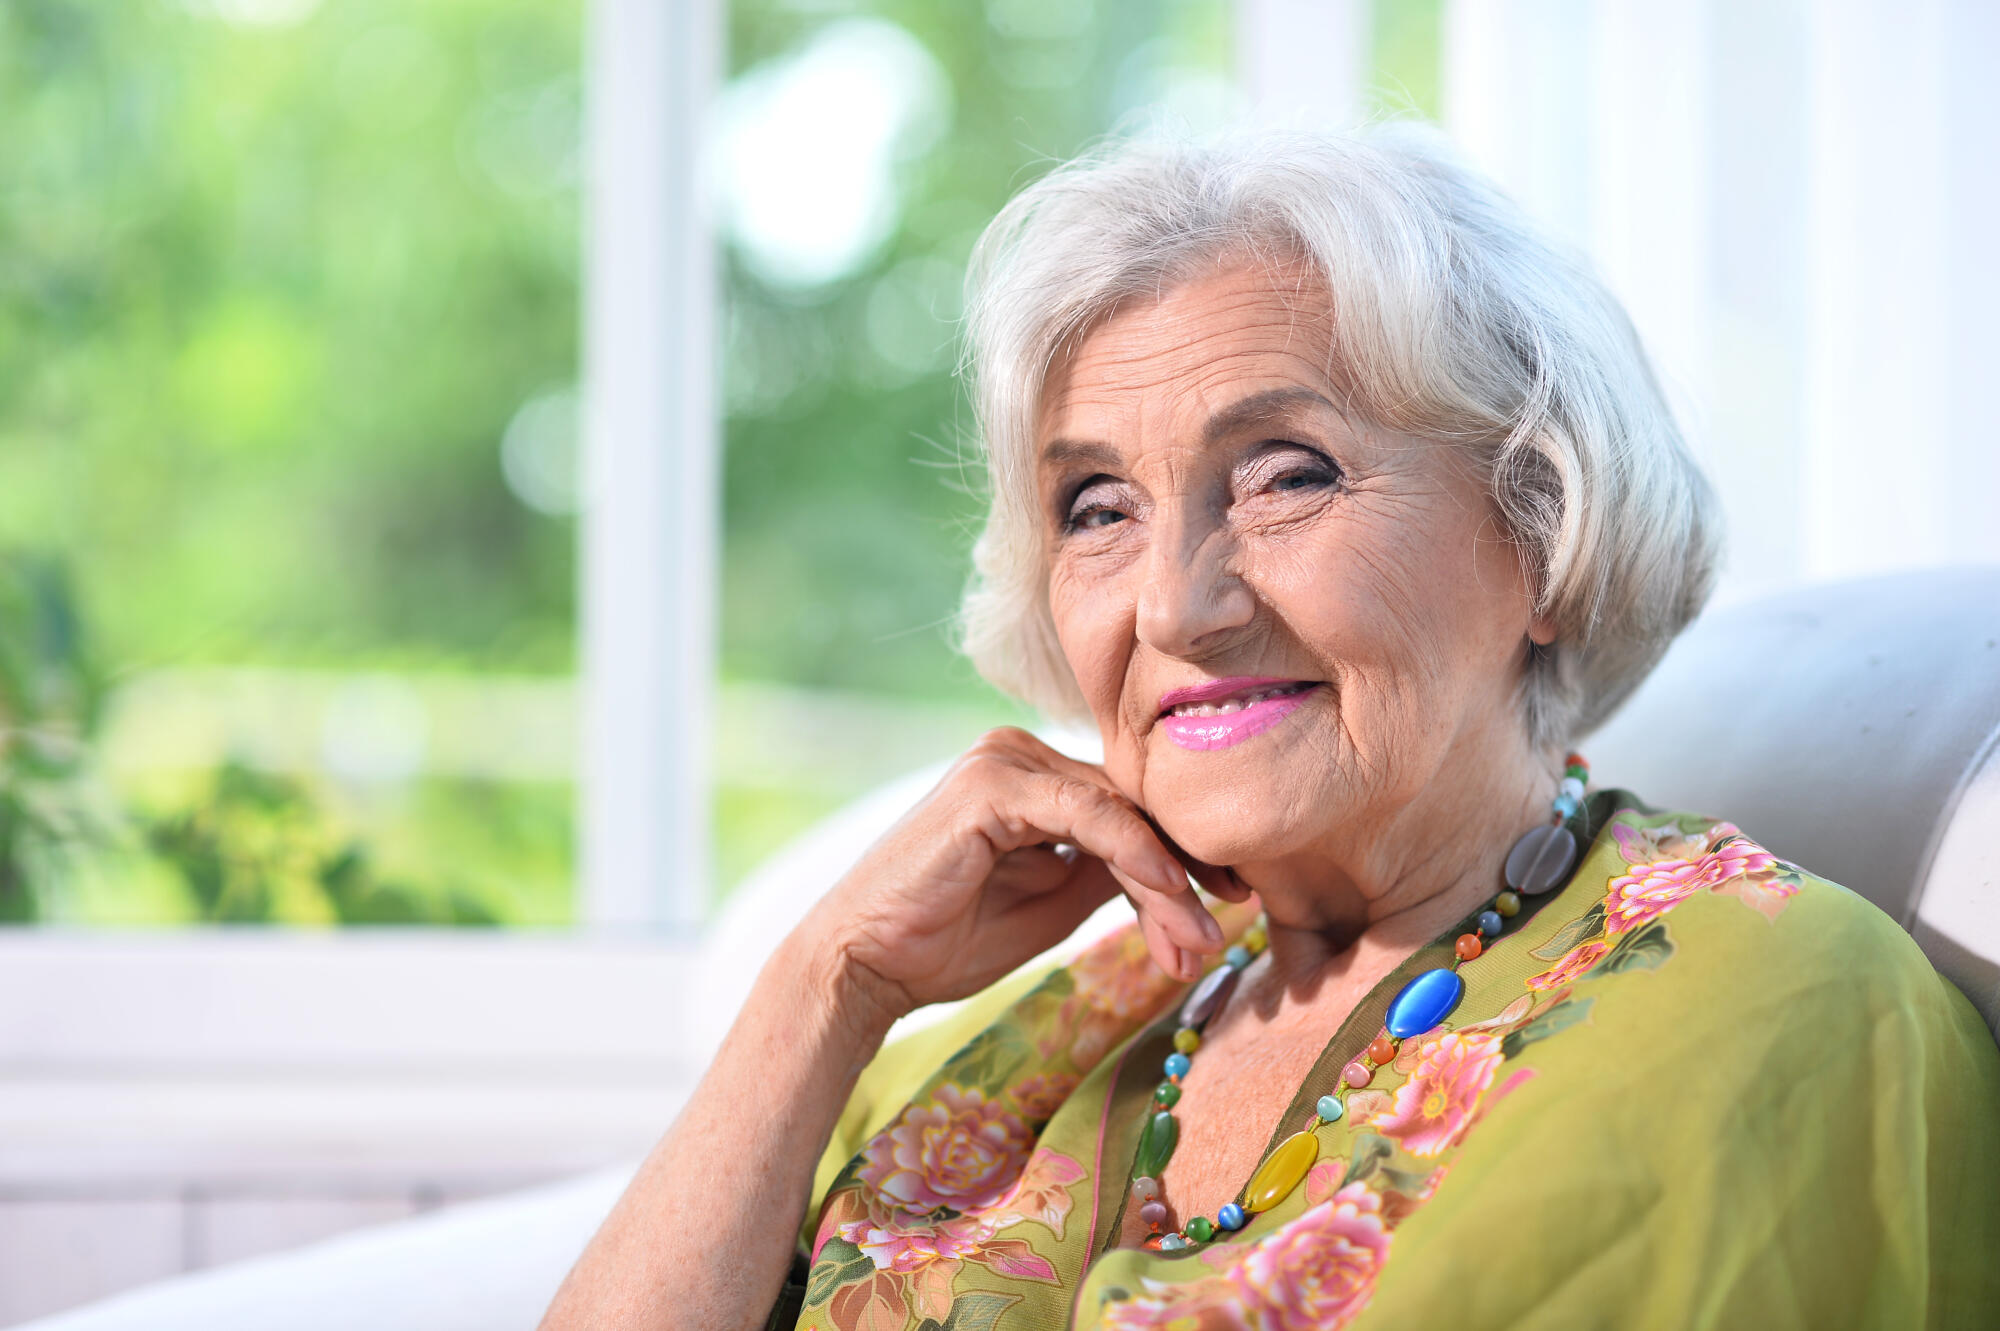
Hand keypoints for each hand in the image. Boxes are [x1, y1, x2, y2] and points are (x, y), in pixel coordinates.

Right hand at [798, 727, 1249, 1024]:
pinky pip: (1088, 813)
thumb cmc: (947, 942)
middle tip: (1220, 933)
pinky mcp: (992, 783)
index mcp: (1033, 776)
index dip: (1184, 860)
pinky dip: (1135, 852)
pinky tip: (1171, 893)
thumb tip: (1180, 871)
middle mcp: (1020, 753)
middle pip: (1132, 808)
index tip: (1230, 908)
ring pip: (1119, 813)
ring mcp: (1004, 760)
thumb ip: (1108, 872)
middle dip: (1183, 877)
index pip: (1130, 809)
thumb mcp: (1054, 904)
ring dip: (1168, 881)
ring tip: (1198, 940)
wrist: (864, 968)